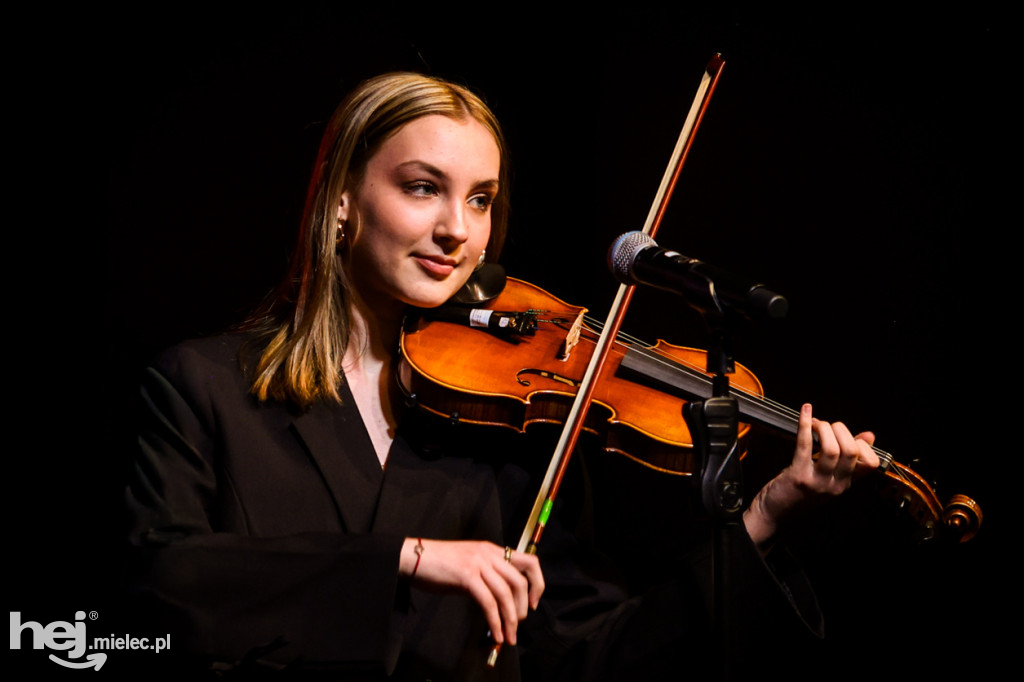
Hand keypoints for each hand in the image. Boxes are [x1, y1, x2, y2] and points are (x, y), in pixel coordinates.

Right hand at [399, 539, 543, 644]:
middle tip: (518, 625)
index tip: (533, 603)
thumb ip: (486, 577)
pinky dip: (495, 621)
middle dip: (522, 608)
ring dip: (511, 619)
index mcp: (493, 550)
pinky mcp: (467, 576)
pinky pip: (488, 602)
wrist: (413, 557)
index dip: (537, 584)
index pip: (530, 562)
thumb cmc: (438, 564)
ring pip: (506, 593)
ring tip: (508, 636)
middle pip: (520, 582)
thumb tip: (499, 603)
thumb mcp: (470, 565)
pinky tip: (495, 633)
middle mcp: (489, 554)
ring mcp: (478, 563)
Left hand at [743, 403, 879, 550]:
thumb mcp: (828, 477)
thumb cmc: (800, 492)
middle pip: (851, 451)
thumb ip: (847, 458)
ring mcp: (817, 482)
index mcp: (845, 484)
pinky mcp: (798, 476)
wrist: (774, 514)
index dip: (862, 443)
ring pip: (832, 449)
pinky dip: (805, 424)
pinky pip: (805, 445)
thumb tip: (869, 436)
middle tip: (828, 426)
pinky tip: (805, 412)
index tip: (847, 435)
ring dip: (824, 428)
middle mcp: (835, 485)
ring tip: (816, 424)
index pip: (870, 462)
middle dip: (841, 430)